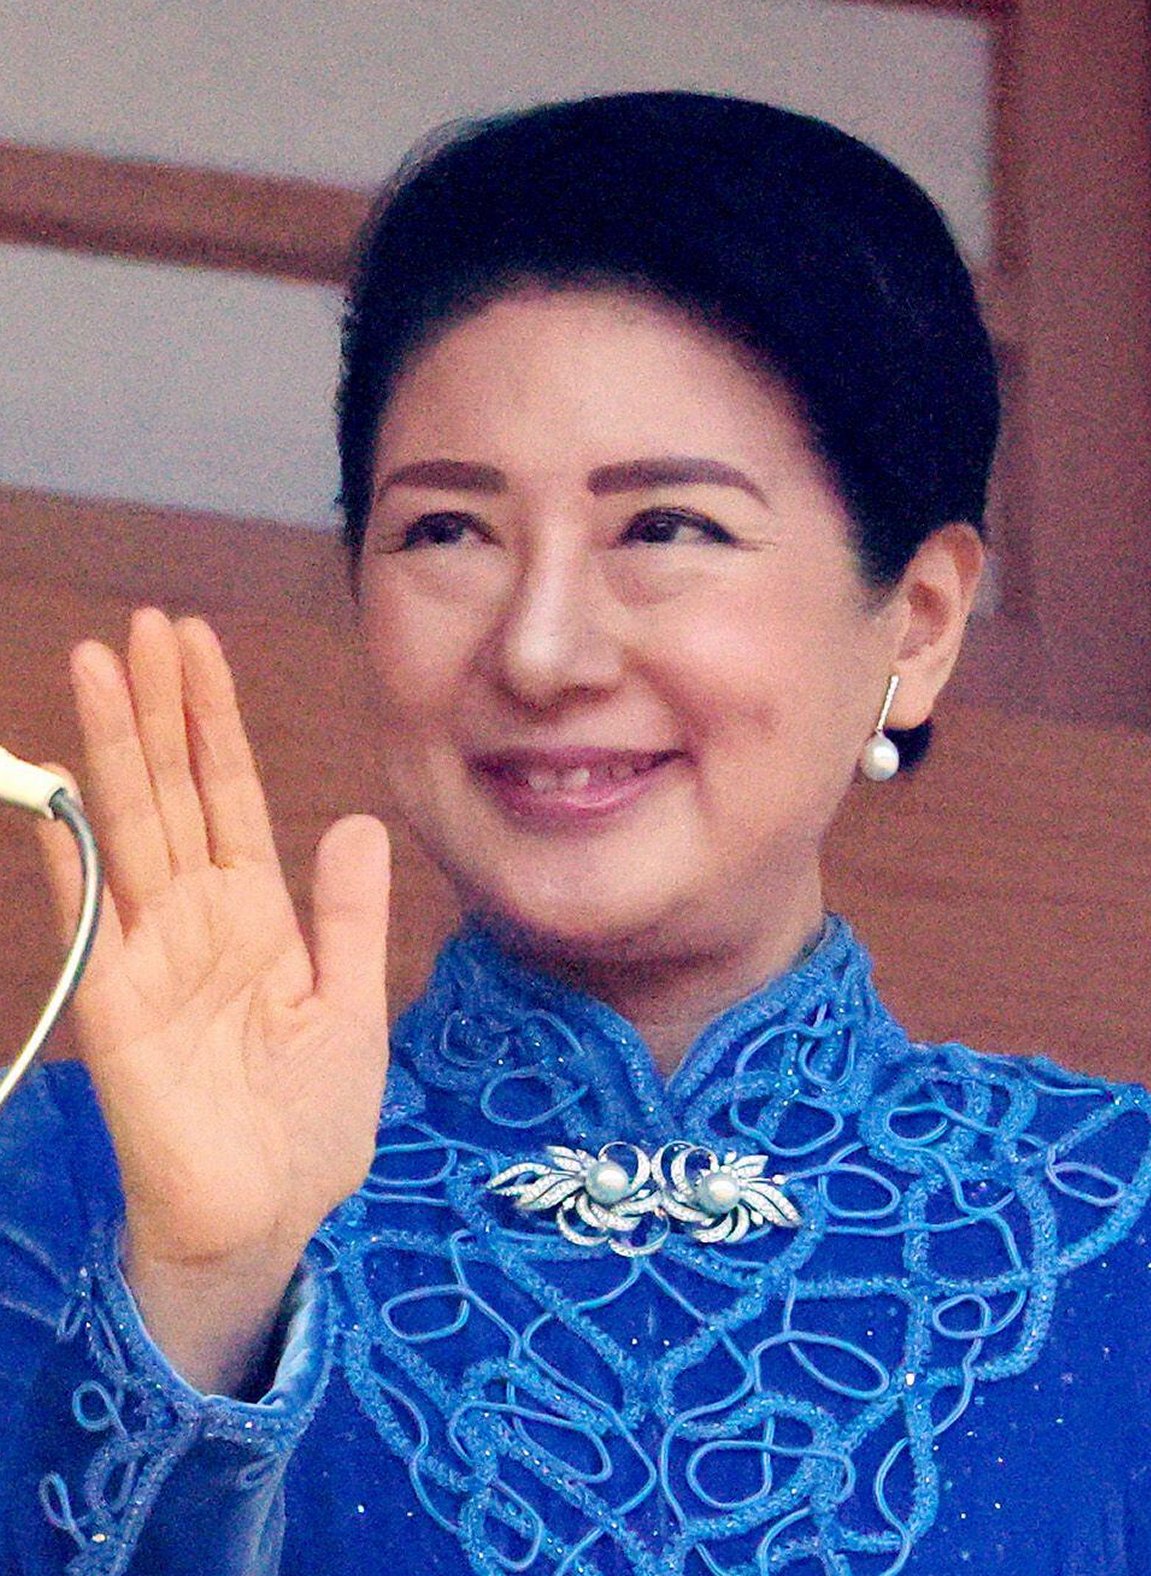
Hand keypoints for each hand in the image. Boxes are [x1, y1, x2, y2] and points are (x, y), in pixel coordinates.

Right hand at [38, 609, 390, 1391]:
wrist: (272, 1221)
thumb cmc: (309, 1126)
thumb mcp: (349, 1005)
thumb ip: (348, 915)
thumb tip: (356, 820)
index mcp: (253, 915)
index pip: (227, 795)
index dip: (213, 720)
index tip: (197, 643)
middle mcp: (195, 921)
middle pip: (173, 794)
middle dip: (160, 708)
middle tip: (144, 623)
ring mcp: (150, 959)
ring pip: (129, 833)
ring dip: (114, 751)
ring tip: (99, 666)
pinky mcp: (115, 1011)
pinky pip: (92, 921)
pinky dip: (73, 858)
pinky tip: (61, 794)